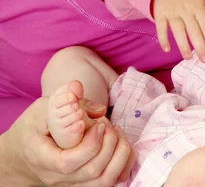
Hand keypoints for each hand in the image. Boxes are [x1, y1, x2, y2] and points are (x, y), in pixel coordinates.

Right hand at [1, 96, 134, 186]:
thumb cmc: (32, 128)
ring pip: (104, 182)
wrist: (21, 155)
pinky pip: (109, 183)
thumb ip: (61, 98)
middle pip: (92, 172)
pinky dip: (122, 165)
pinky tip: (118, 144)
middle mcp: (57, 178)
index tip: (99, 123)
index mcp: (42, 158)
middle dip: (109, 145)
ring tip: (114, 133)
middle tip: (108, 124)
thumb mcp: (41, 108)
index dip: (90, 144)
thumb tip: (79, 88)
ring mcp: (71, 184)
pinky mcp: (83, 184)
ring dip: (118, 155)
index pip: (68, 163)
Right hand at [152, 0, 204, 62]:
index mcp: (197, 7)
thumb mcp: (200, 0)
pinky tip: (167, 49)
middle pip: (194, 31)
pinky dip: (163, 38)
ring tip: (188, 57)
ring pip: (178, 31)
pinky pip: (161, 28)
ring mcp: (172, 12)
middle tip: (204, 60)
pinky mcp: (160, 13)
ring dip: (183, 45)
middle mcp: (185, 10)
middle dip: (200, 46)